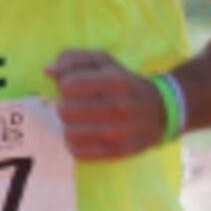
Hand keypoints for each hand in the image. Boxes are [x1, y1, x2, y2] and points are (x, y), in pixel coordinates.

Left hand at [46, 49, 171, 159]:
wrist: (163, 112)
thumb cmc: (126, 84)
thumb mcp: (104, 62)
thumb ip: (73, 59)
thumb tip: (48, 71)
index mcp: (116, 81)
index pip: (67, 85)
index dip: (66, 85)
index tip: (77, 87)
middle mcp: (119, 107)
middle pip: (65, 110)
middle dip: (67, 106)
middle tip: (78, 105)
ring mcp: (119, 132)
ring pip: (70, 133)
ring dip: (71, 126)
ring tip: (81, 121)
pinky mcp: (118, 152)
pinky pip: (78, 152)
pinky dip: (75, 144)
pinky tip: (84, 135)